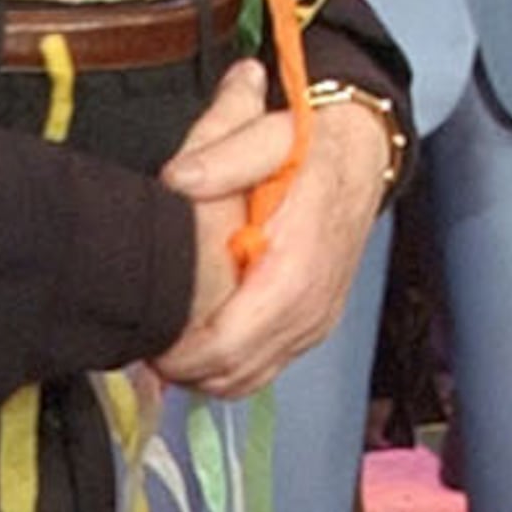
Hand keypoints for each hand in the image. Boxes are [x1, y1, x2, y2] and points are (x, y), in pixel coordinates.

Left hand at [155, 80, 391, 398]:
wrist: (362, 154)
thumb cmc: (313, 147)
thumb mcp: (267, 133)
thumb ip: (222, 153)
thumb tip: (178, 179)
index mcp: (296, 267)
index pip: (232, 342)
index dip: (184, 355)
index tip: (151, 341)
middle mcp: (310, 306)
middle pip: (237, 372)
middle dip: (186, 369)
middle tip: (149, 344)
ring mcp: (315, 321)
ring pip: (251, 378)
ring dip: (206, 373)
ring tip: (171, 344)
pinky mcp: (313, 325)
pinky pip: (268, 367)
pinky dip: (231, 366)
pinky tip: (203, 341)